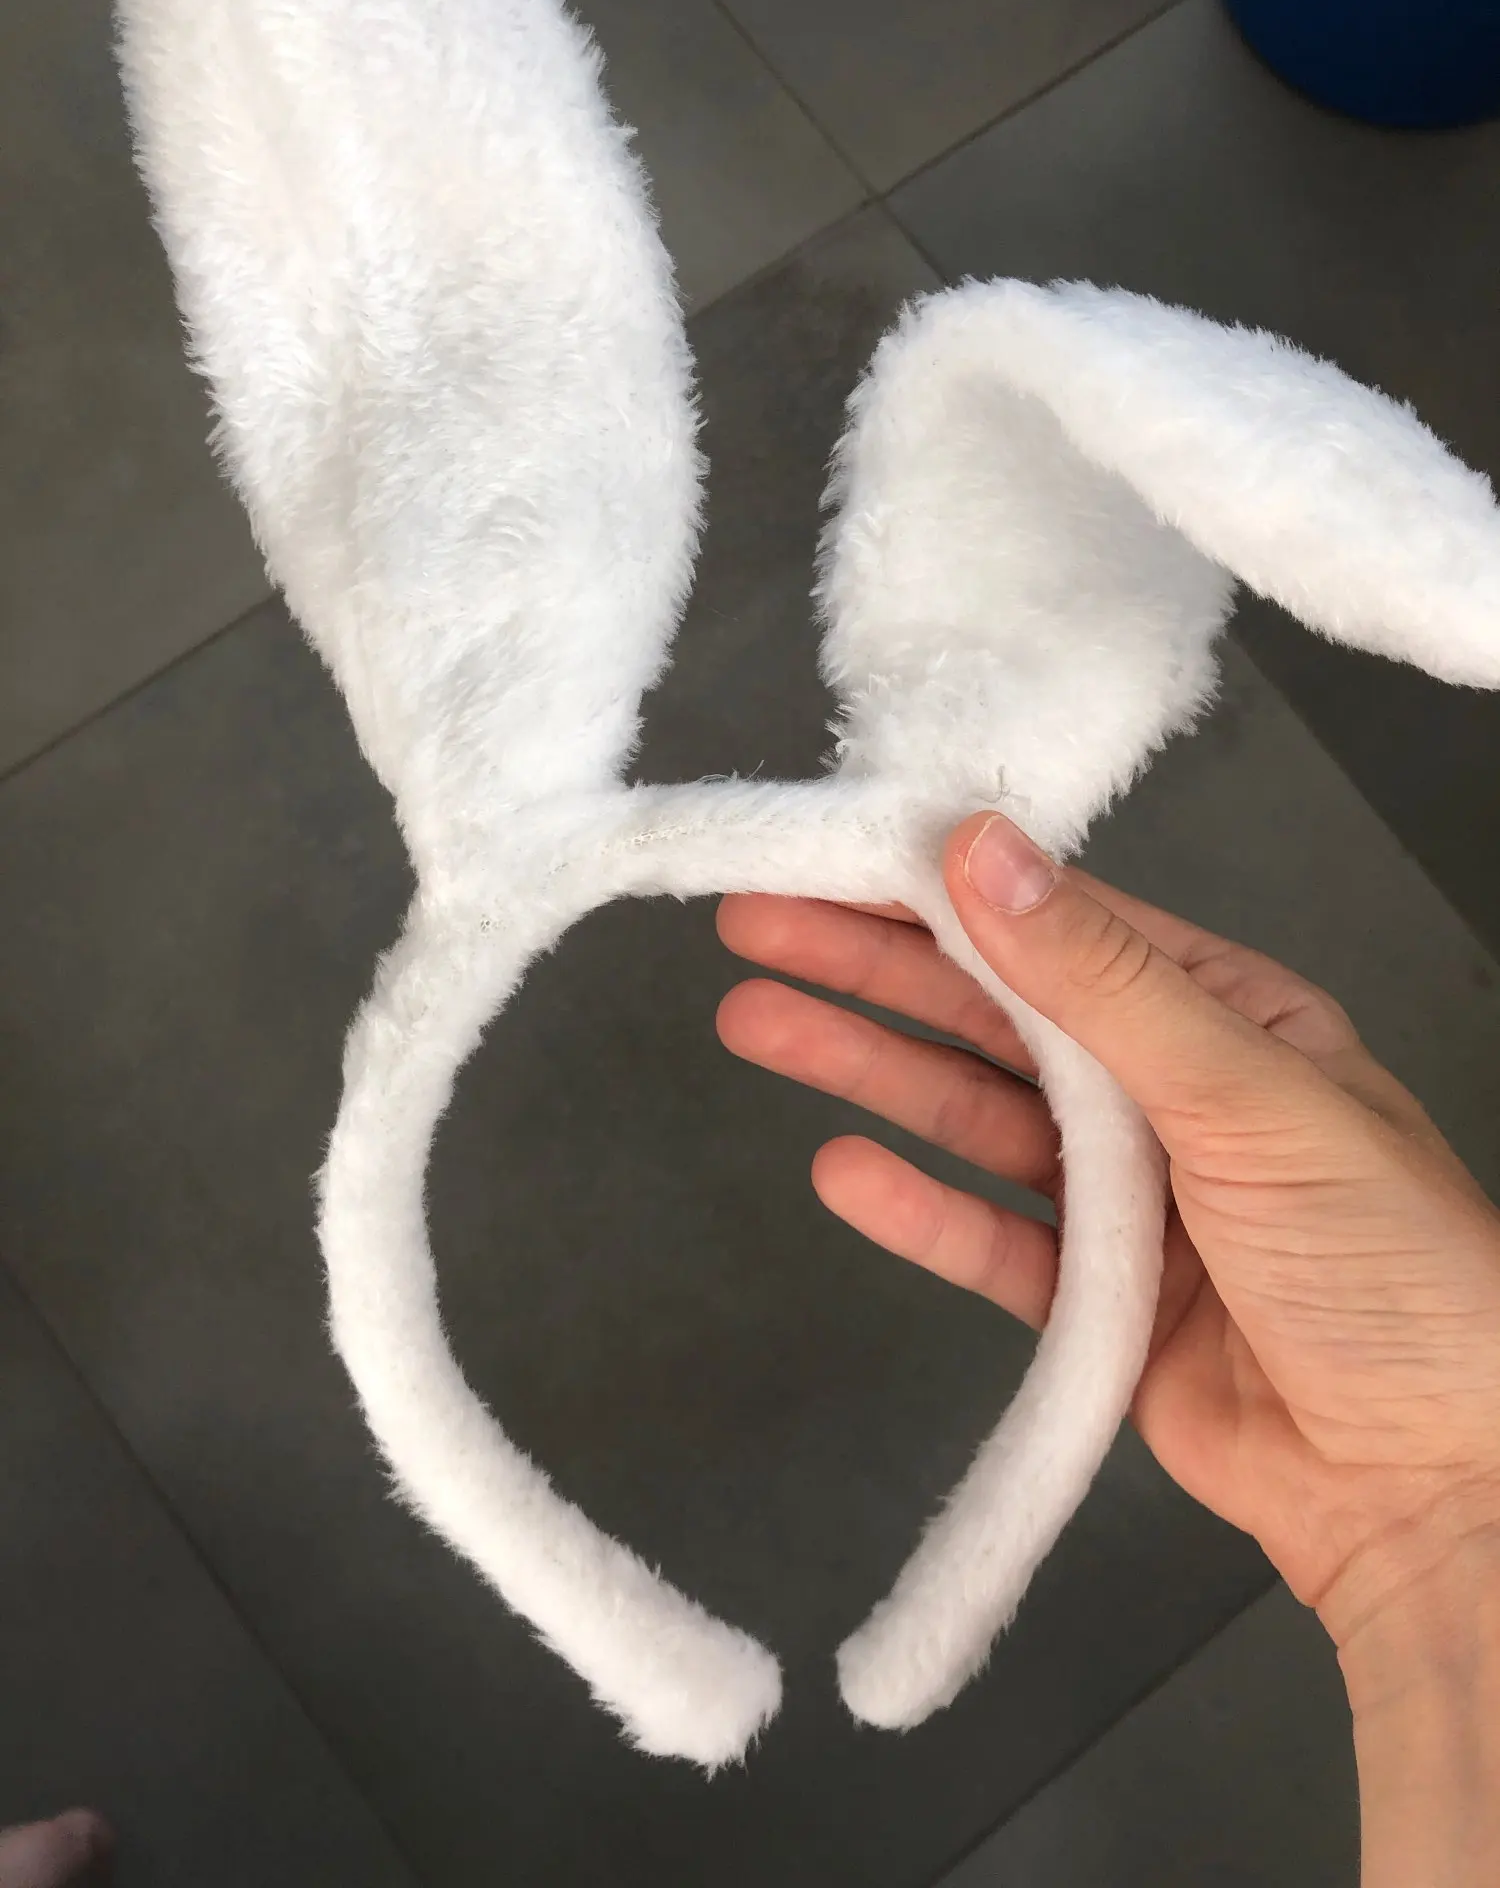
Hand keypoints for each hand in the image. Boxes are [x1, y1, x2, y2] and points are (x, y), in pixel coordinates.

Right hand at [717, 812, 1499, 1882]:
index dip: (941, 889)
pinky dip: (917, 1207)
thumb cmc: (1388, 1268)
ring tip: (759, 1023)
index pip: (1059, 927)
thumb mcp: (1247, 1094)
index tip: (835, 858)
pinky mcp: (1097, 1301)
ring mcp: (1131, 1199)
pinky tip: (842, 1170)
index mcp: (1228, 1016)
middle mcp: (1171, 1094)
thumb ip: (1102, 980)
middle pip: (997, 1015)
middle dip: (875, 969)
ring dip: (871, 1070)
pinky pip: (989, 1238)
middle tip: (757, 929)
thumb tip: (982, 850)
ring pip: (977, 1117)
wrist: (1431, 1485)